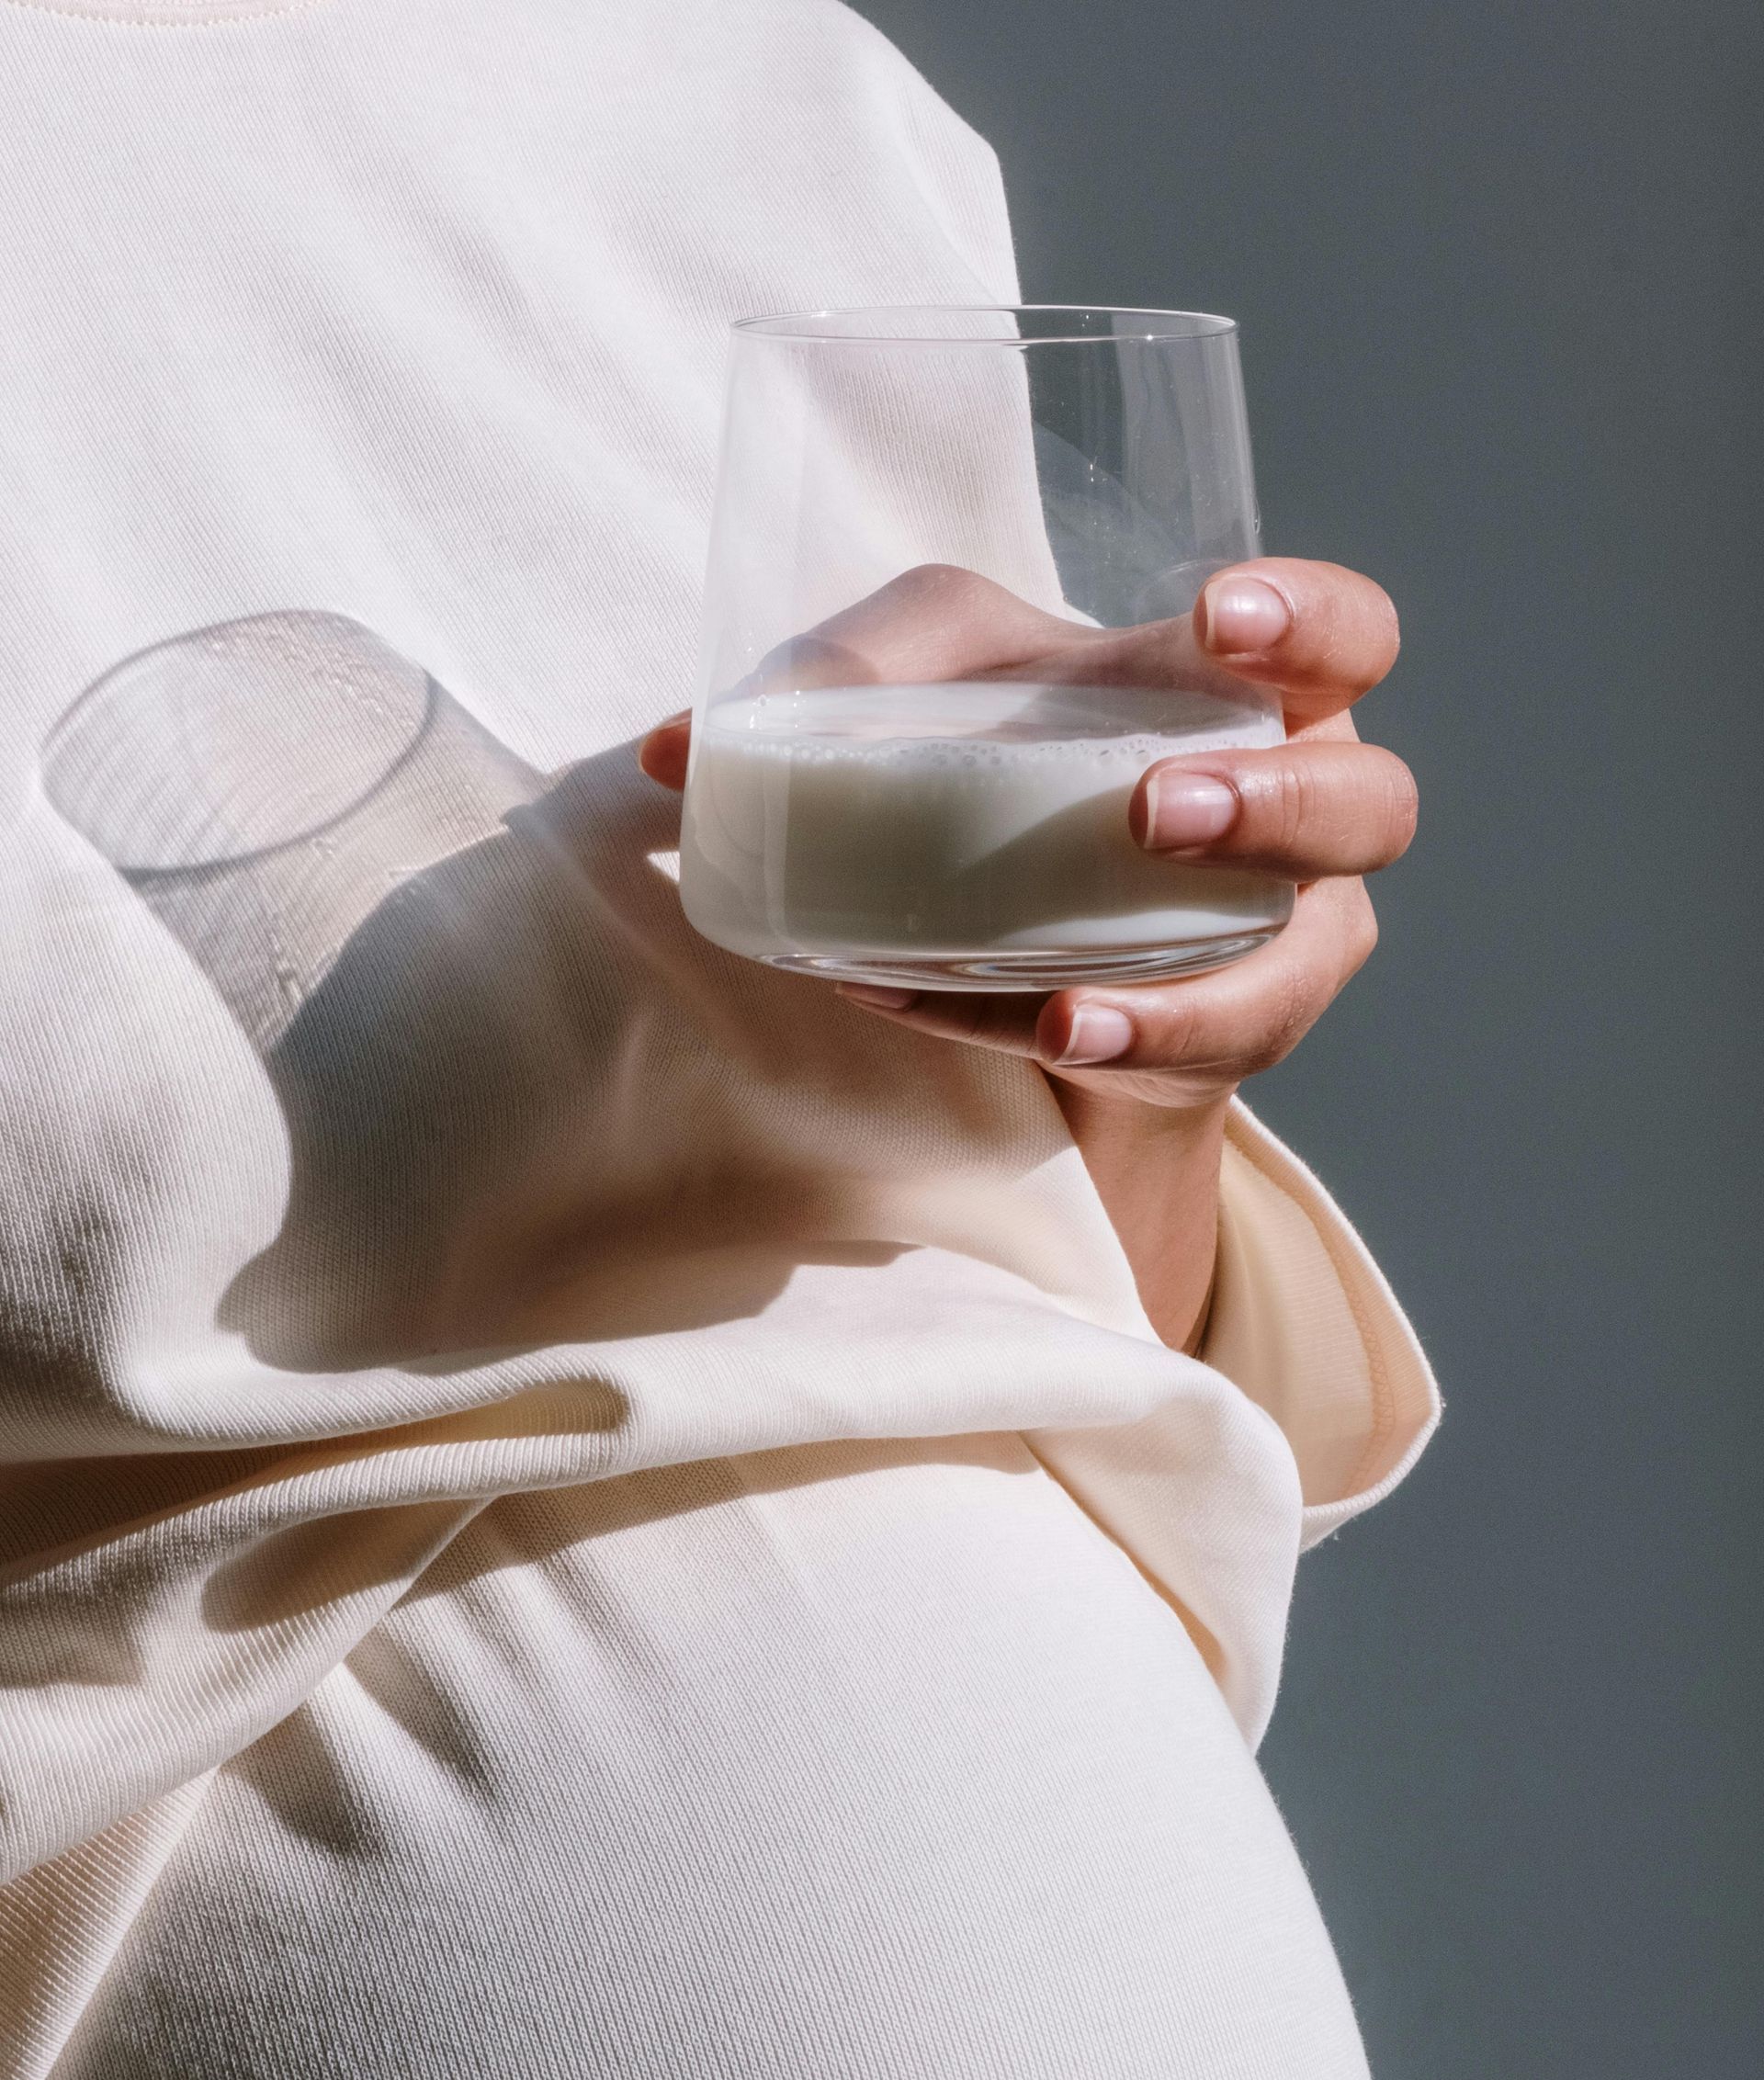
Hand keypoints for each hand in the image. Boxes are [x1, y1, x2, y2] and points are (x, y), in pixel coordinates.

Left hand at [640, 558, 1414, 1345]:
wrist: (1037, 984)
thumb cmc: (1000, 811)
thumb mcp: (924, 731)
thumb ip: (825, 704)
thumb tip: (672, 754)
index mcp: (1237, 701)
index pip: (1343, 636)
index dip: (1312, 618)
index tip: (1219, 615)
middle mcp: (1293, 819)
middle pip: (1369, 802)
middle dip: (1280, 805)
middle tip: (1148, 812)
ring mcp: (1279, 943)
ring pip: (1311, 954)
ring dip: (1197, 980)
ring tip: (1069, 1006)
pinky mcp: (1229, 1043)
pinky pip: (1195, 1052)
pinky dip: (1111, 1044)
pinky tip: (1037, 1039)